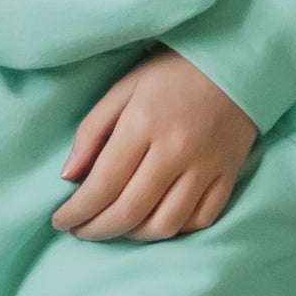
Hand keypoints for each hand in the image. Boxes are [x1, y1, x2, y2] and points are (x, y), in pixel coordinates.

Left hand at [55, 48, 258, 239]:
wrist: (235, 60)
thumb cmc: (173, 71)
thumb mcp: (124, 88)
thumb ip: (91, 131)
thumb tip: (68, 176)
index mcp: (143, 124)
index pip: (102, 185)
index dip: (76, 212)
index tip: (61, 221)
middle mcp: (176, 150)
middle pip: (130, 212)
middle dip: (96, 230)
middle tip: (80, 231)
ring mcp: (206, 166)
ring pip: (165, 225)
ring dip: (133, 236)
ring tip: (116, 227)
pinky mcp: (229, 174)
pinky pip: (201, 220)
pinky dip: (175, 230)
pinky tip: (155, 222)